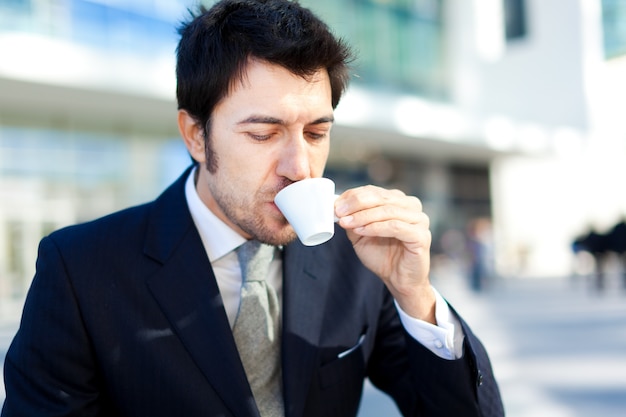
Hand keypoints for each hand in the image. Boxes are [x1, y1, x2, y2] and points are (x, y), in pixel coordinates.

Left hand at [335, 185, 435, 323]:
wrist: (398, 280)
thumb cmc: (383, 256)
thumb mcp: (361, 234)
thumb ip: (353, 219)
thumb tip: (338, 208)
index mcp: (399, 201)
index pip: (374, 191)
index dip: (353, 196)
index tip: (336, 205)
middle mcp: (411, 207)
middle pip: (381, 198)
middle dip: (356, 204)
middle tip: (339, 212)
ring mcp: (419, 220)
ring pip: (388, 211)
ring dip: (363, 216)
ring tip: (347, 223)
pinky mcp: (421, 236)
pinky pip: (396, 226)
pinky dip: (376, 227)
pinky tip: (362, 231)